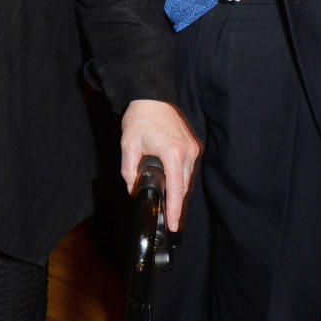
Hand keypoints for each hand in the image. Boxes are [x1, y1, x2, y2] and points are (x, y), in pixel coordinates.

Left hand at [120, 99, 200, 231]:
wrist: (152, 96)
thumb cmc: (140, 118)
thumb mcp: (129, 145)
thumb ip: (129, 171)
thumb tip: (133, 189)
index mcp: (173, 153)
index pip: (176, 189)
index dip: (175, 210)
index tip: (174, 225)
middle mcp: (188, 152)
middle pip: (183, 187)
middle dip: (176, 205)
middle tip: (169, 221)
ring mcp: (192, 148)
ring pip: (186, 179)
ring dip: (178, 192)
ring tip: (170, 207)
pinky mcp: (192, 145)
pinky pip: (187, 169)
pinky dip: (180, 179)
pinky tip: (172, 187)